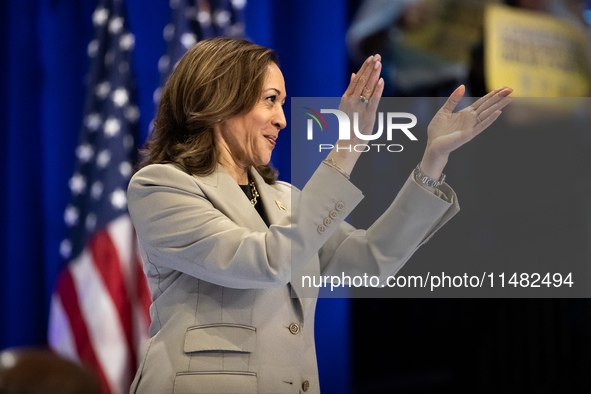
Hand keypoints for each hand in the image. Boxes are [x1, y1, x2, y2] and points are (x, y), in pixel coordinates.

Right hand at [326, 55, 384, 175]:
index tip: (371, 57)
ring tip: (379, 63)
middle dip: (370, 68)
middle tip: (377, 56)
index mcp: (346, 98)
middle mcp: (351, 101)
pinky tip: (381, 80)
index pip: (356, 79)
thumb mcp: (347, 105)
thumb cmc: (349, 124)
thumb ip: (351, 89)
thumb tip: (354, 74)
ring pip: (367, 88)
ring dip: (374, 75)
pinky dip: (377, 90)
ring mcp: (359, 108)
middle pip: (362, 81)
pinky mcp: (367, 116)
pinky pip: (373, 101)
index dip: (364, 68)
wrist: (348, 143)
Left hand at [418, 85, 511, 192]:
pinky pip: (481, 125)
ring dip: (498, 106)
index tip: (504, 87)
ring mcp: (471, 126)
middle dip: (499, 97)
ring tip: (509, 99)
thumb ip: (453, 99)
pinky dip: (489, 119)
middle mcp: (471, 119)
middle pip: (488, 105)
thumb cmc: (437, 130)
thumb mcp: (444, 111)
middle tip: (512, 89)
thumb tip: (462, 86)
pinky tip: (497, 113)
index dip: (493, 94)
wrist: (432, 144)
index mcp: (466, 113)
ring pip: (487, 114)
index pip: (483, 101)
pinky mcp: (469, 134)